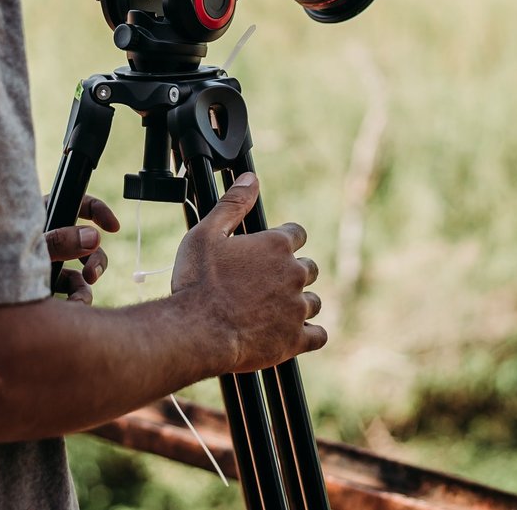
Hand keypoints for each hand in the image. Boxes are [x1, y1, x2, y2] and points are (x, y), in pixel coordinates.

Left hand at [44, 193, 120, 304]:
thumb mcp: (30, 249)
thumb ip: (60, 242)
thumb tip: (95, 237)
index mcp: (44, 217)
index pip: (78, 204)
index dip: (98, 211)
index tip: (113, 227)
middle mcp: (51, 238)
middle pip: (87, 243)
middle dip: (95, 260)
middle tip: (91, 275)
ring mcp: (50, 262)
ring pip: (82, 270)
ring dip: (85, 286)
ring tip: (77, 302)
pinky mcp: (48, 285)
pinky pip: (71, 291)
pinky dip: (75, 300)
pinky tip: (70, 308)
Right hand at [170, 172, 324, 373]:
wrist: (197, 331)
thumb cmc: (198, 282)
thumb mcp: (207, 233)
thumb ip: (233, 204)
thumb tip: (250, 179)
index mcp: (276, 245)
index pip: (297, 234)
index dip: (284, 240)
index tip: (270, 251)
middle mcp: (293, 274)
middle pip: (309, 268)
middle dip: (293, 273)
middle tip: (267, 283)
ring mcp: (297, 308)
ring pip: (314, 301)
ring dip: (299, 303)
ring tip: (275, 310)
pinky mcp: (296, 339)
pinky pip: (319, 335)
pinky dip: (310, 334)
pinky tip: (295, 334)